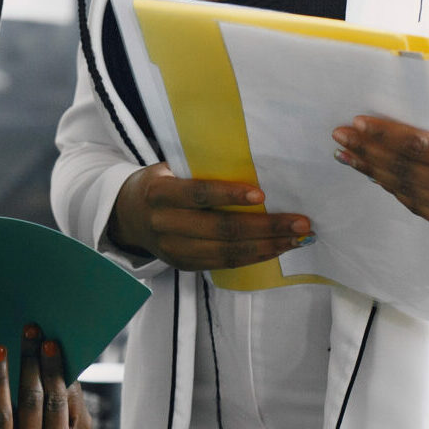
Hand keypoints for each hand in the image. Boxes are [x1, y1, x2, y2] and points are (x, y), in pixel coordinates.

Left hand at [0, 324, 93, 428]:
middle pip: (31, 402)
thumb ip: (75, 405)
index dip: (53, 371)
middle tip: (30, 331)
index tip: (50, 342)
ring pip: (1, 411)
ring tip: (0, 347)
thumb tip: (67, 368)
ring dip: (1, 375)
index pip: (57, 404)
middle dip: (30, 363)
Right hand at [105, 164, 311, 272]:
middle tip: (301, 223)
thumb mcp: (168, 169)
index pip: (198, 195)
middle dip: (266, 227)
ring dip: (268, 246)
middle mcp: (164, 224)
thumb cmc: (160, 183)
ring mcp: (174, 250)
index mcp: (159, 193)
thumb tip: (252, 162)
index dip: (230, 196)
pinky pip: (225, 264)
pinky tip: (277, 249)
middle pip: (221, 229)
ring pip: (227, 252)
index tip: (263, 195)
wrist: (128, 216)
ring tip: (298, 239)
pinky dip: (255, 257)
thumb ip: (199, 169)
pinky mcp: (185, 266)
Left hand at [332, 107, 428, 236]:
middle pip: (407, 172)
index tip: (360, 123)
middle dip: (370, 152)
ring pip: (406, 192)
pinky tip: (374, 173)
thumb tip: (408, 113)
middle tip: (343, 136)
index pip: (421, 147)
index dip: (386, 135)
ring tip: (349, 154)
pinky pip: (418, 207)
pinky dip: (393, 189)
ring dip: (373, 172)